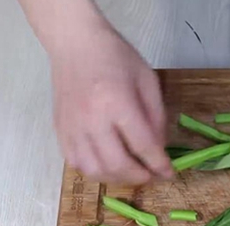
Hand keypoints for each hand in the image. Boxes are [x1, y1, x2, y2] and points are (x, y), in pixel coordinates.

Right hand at [50, 24, 172, 184]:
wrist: (74, 43)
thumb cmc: (115, 57)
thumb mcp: (147, 80)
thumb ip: (156, 117)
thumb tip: (159, 149)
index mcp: (117, 103)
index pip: (142, 145)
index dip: (159, 164)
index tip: (169, 174)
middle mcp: (92, 119)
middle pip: (117, 164)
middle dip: (139, 177)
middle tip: (151, 175)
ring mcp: (73, 127)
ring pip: (94, 170)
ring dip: (116, 178)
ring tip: (131, 172)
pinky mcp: (60, 130)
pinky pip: (76, 163)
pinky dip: (95, 171)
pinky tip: (108, 165)